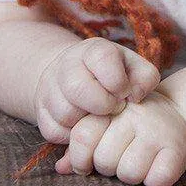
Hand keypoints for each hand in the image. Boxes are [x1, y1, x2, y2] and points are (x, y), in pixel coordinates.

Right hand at [32, 37, 162, 146]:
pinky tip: (84, 125)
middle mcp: (67, 65)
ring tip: (100, 117)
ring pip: (65, 113)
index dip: (118, 82)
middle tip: (113, 108)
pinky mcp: (41, 113)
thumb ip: (145, 77)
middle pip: (77, 88)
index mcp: (93, 50)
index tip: (125, 93)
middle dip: (102, 105)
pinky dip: (73, 136)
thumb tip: (135, 96)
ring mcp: (50, 88)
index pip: (102, 59)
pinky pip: (55, 132)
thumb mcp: (134, 68)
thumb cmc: (114, 75)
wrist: (75, 76)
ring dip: (88, 122)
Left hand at [54, 88, 185, 185]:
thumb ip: (81, 145)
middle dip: (108, 167)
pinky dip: (153, 180)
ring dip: (131, 175)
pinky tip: (156, 166)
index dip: (79, 158)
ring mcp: (157, 131)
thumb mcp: (106, 126)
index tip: (86, 163)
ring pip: (128, 173)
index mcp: (112, 105)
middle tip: (121, 156)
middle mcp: (135, 114)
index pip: (83, 135)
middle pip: (103, 160)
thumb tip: (60, 169)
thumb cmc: (134, 127)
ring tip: (139, 160)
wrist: (182, 117)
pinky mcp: (177, 149)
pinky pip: (155, 180)